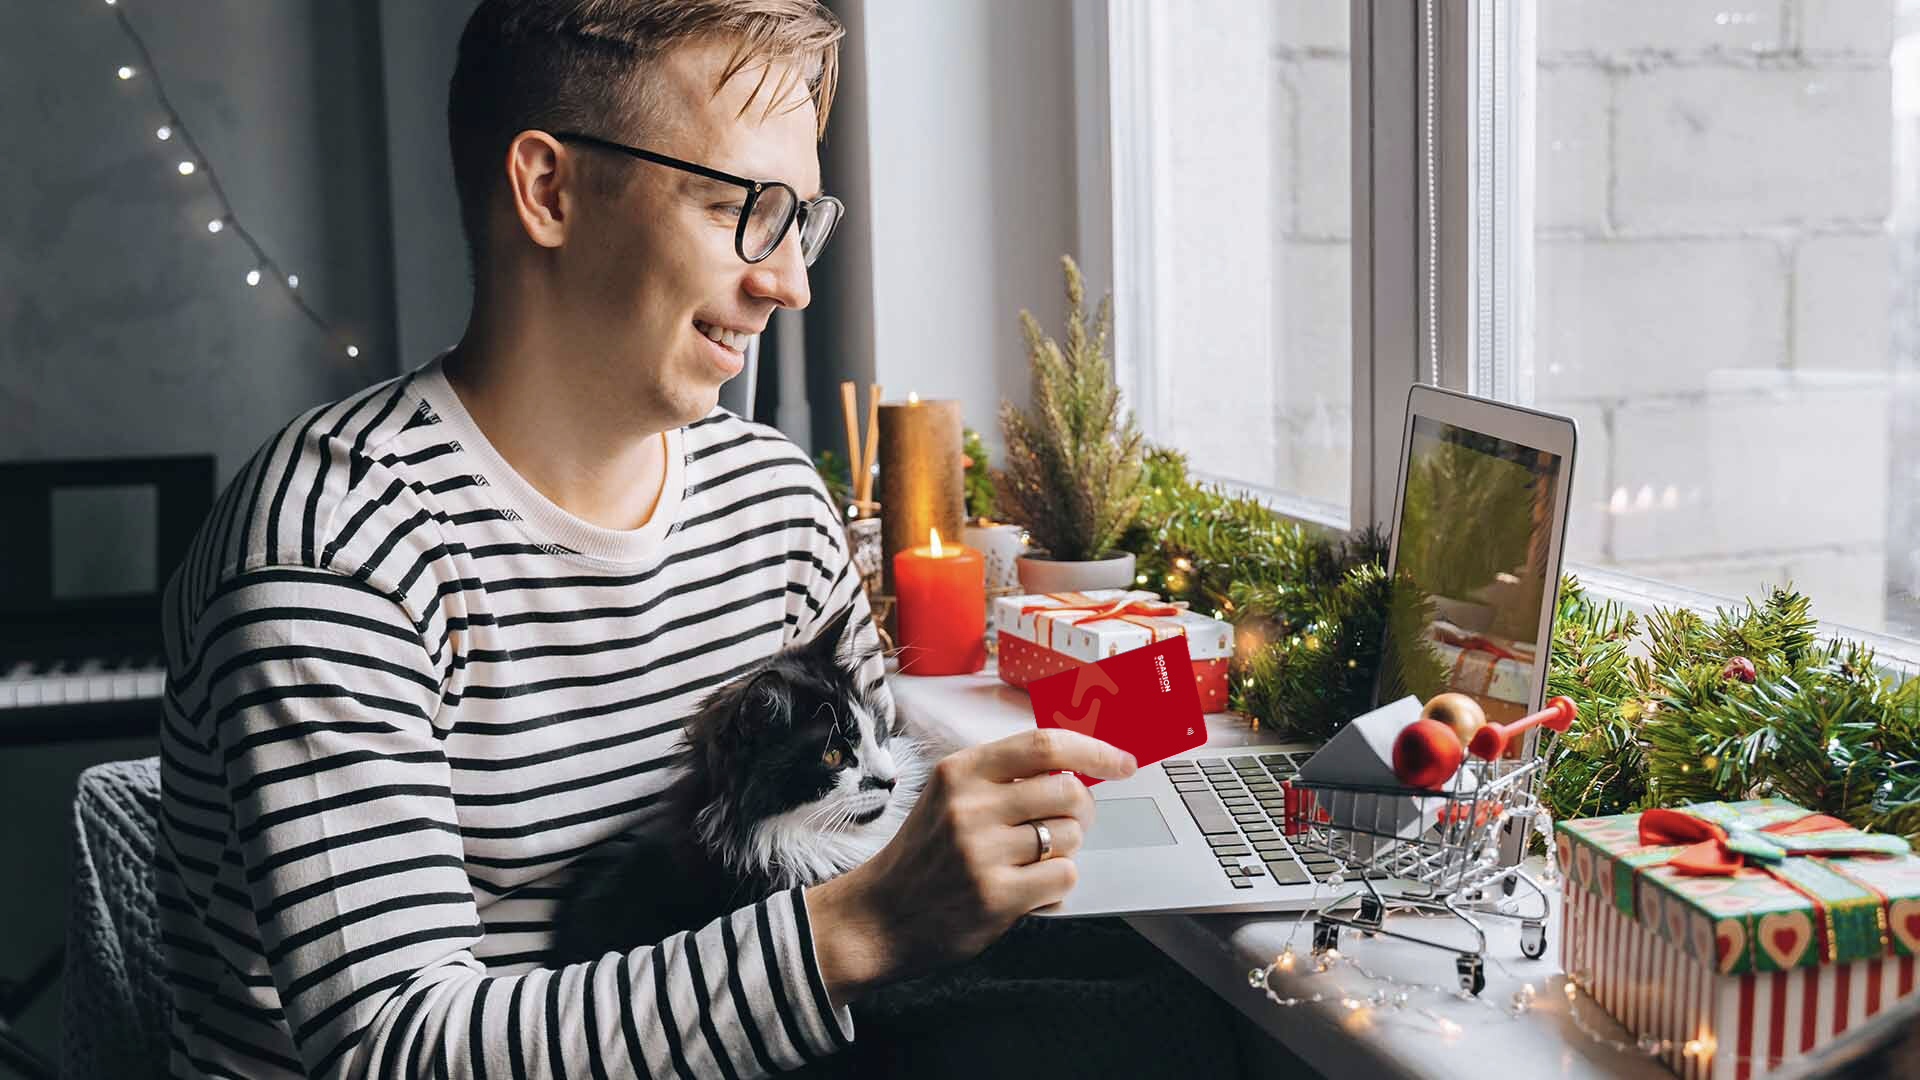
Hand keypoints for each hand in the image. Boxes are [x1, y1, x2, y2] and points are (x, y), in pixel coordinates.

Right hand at [805, 727, 1135, 1005]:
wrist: (879, 916)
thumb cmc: (924, 854)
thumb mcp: (948, 796)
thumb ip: (1003, 777)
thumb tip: (1078, 766)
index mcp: (960, 771)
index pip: (1044, 745)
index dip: (1093, 750)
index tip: (1122, 761)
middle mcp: (970, 805)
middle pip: (1068, 791)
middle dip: (1080, 811)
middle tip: (1064, 825)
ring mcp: (982, 852)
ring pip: (1070, 836)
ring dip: (1064, 851)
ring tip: (1029, 861)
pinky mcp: (996, 895)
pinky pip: (1064, 877)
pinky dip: (1056, 885)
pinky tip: (1027, 888)